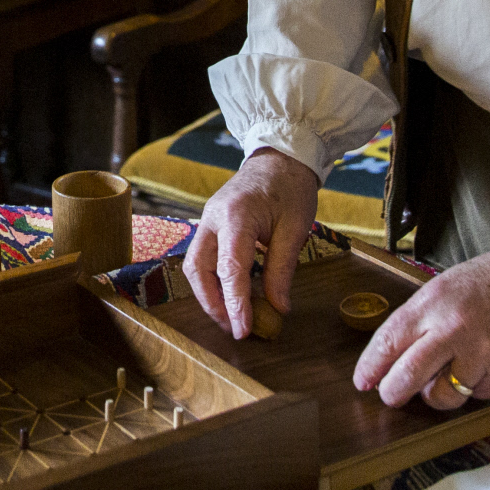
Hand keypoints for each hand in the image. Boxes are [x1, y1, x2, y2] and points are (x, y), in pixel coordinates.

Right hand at [183, 149, 318, 338]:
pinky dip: (211, 280)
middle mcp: (213, 217)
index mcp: (236, 215)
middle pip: (197, 268)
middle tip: (234, 329)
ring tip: (231, 317)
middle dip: (212, 303)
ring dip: (208, 294)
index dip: (234, 302)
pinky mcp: (210, 225)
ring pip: (194, 265)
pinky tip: (229, 295)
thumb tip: (279, 308)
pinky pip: (202, 257)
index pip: (229, 267)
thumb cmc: (290, 189)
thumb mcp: (295, 229)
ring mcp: (207, 220)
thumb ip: (282, 270)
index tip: (243, 330)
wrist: (280, 159)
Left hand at [352, 249, 489, 410]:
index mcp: (433, 302)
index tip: (363, 381)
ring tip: (445, 380)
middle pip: (406, 376)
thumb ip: (424, 318)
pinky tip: (487, 365)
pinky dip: (476, 387)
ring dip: (437, 396)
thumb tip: (397, 353)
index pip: (389, 340)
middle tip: (392, 396)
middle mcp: (452, 329)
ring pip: (442, 396)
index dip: (371, 366)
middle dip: (393, 392)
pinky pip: (478, 394)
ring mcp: (480, 354)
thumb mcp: (449, 286)